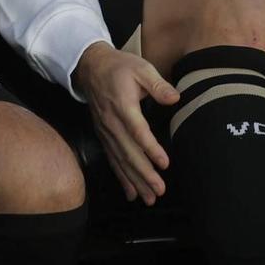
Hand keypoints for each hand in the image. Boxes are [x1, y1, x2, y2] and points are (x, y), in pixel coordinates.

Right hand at [73, 42, 178, 205]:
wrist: (89, 67)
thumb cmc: (118, 67)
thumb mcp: (141, 68)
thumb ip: (158, 84)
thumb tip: (175, 97)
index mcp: (123, 105)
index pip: (137, 131)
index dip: (150, 148)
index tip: (164, 163)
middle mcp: (112, 122)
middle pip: (128, 152)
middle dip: (144, 174)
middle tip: (159, 190)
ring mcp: (106, 131)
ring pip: (120, 161)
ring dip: (135, 181)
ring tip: (149, 197)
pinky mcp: (103, 136)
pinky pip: (112, 160)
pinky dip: (121, 178)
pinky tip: (131, 193)